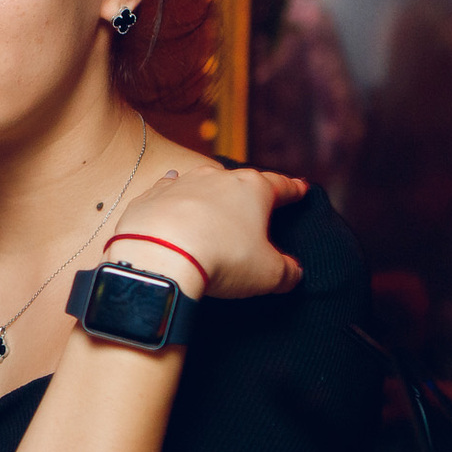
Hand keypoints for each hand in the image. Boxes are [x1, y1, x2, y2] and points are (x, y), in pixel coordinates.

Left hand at [110, 165, 306, 299]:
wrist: (159, 256)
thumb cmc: (222, 260)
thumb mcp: (268, 273)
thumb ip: (287, 271)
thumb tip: (293, 272)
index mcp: (253, 189)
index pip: (281, 186)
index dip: (293, 190)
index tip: (300, 189)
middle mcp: (217, 178)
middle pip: (239, 181)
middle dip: (247, 192)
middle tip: (253, 204)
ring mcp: (181, 183)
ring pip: (202, 182)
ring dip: (209, 193)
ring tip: (213, 203)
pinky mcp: (151, 196)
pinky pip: (166, 192)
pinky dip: (173, 199)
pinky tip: (172, 202)